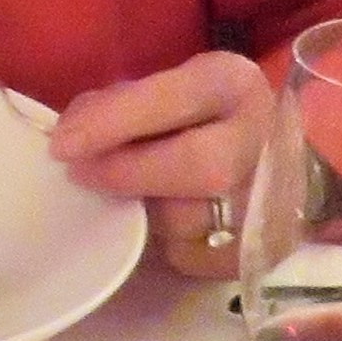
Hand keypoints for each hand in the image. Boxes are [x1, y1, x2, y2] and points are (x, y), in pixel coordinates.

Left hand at [46, 50, 271, 269]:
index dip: (115, 122)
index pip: (175, 99)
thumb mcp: (172, 88)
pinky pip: (191, 254)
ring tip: (131, 194)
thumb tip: (73, 133)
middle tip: (80, 175)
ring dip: (142, 210)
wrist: (277, 165)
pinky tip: (159, 221)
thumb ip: (126, 102)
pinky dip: (162, 240)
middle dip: (127, 173)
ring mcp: (268, 200)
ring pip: (190, 218)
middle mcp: (262, 141)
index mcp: (234, 86)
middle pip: (198, 166)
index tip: (64, 144)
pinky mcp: (259, 250)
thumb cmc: (206, 119)